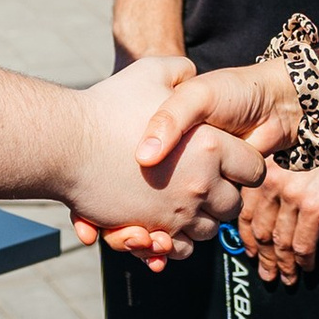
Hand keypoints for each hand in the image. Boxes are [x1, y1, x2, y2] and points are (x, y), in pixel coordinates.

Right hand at [62, 56, 262, 261]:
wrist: (65, 143)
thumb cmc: (108, 106)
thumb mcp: (151, 71)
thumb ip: (181, 69)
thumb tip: (192, 71)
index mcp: (210, 146)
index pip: (253, 168)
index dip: (243, 162)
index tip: (227, 156)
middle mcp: (201, 184)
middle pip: (234, 203)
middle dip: (223, 193)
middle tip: (202, 178)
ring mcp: (178, 213)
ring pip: (209, 229)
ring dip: (200, 217)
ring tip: (181, 198)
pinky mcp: (153, 232)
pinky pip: (181, 248)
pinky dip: (178, 240)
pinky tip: (166, 221)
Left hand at [239, 135, 318, 281]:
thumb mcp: (296, 155)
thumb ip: (282, 181)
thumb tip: (277, 216)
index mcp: (264, 167)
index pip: (245, 210)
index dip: (247, 237)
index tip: (252, 250)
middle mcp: (272, 180)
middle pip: (260, 230)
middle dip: (263, 257)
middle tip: (267, 273)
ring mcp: (293, 194)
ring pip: (280, 242)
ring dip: (283, 265)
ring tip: (287, 278)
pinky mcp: (316, 207)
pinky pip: (303, 245)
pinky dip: (304, 261)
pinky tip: (307, 267)